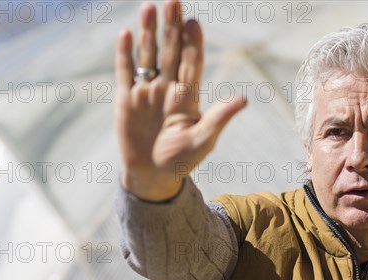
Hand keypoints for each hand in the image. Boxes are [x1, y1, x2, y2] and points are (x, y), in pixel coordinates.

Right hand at [115, 0, 246, 200]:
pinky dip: (124, 54)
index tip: (194, 22)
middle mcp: (167, 88)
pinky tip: (126, 34)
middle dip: (171, 27)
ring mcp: (146, 92)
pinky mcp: (126, 99)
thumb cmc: (181, 160)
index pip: (191, 63)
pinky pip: (125, 72)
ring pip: (148, 55)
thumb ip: (218, 118)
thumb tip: (243, 99)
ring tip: (150, 7)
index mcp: (187, 96)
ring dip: (148, 33)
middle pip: (170, 52)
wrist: (152, 175)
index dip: (193, 43)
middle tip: (173, 1)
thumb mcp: (202, 140)